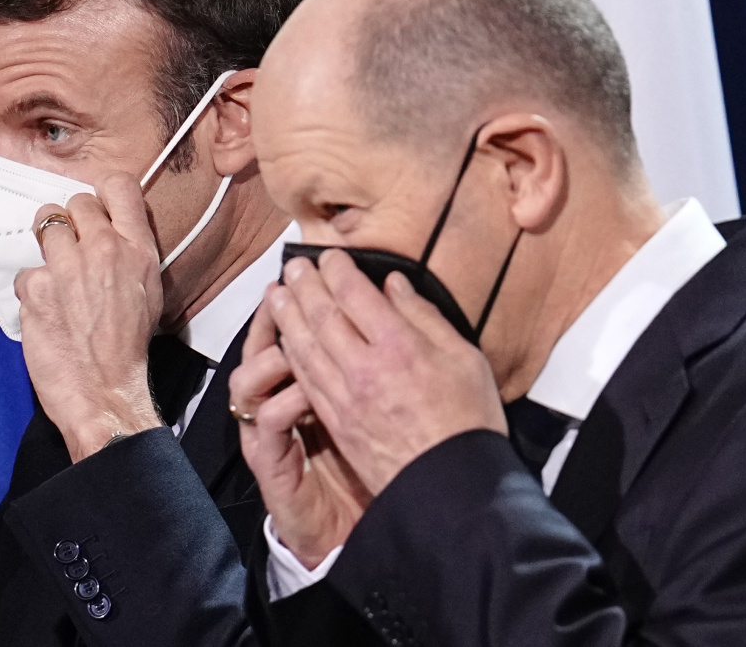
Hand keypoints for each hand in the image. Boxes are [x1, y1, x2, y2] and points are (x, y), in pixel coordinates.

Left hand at [14, 171, 164, 462]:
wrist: (104, 391)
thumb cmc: (128, 346)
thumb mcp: (148, 291)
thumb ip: (131, 252)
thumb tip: (113, 228)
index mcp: (138, 249)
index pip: (118, 185)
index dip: (101, 192)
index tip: (95, 208)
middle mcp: (105, 249)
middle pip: (75, 201)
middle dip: (68, 220)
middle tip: (67, 246)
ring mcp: (68, 267)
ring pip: (44, 224)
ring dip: (44, 243)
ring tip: (50, 269)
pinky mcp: (36, 288)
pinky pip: (24, 268)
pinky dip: (29, 285)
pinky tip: (41, 306)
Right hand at [229, 286, 371, 570]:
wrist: (346, 529)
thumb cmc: (361, 466)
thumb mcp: (371, 406)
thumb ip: (373, 360)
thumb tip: (388, 306)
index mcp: (304, 385)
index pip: (292, 333)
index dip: (299, 302)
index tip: (312, 272)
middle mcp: (279, 401)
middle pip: (263, 346)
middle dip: (276, 316)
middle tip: (286, 287)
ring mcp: (269, 430)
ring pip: (252, 380)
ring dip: (272, 355)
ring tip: (294, 338)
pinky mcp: (269, 460)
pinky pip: (267, 421)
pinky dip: (284, 402)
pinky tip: (304, 390)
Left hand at [269, 249, 506, 494]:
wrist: (454, 489)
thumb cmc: (468, 423)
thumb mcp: (464, 359)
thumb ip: (424, 317)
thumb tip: (393, 285)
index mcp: (400, 347)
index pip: (354, 294)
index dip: (337, 269)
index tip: (330, 255)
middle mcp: (365, 368)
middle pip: (322, 315)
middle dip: (303, 285)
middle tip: (293, 266)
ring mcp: (345, 396)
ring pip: (305, 345)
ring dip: (287, 315)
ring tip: (276, 293)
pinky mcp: (336, 421)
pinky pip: (306, 377)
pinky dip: (292, 352)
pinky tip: (286, 338)